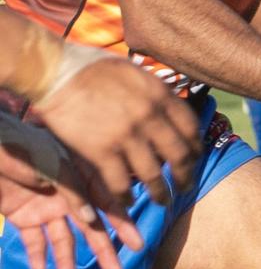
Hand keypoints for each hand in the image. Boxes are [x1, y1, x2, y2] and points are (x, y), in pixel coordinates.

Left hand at [0, 132, 142, 268]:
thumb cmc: (25, 147)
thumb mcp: (54, 165)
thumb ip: (73, 192)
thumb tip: (92, 220)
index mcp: (81, 176)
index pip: (107, 202)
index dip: (122, 224)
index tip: (137, 245)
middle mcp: (68, 195)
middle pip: (90, 226)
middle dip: (103, 250)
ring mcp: (47, 207)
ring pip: (63, 238)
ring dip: (67, 260)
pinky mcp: (24, 216)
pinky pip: (34, 240)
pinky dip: (37, 254)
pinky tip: (41, 268)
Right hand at [35, 56, 201, 203]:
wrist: (57, 74)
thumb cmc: (92, 67)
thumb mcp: (134, 71)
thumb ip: (153, 90)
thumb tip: (167, 104)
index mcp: (159, 94)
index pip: (191, 127)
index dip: (196, 146)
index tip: (195, 157)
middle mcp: (149, 117)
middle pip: (179, 155)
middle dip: (186, 176)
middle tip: (186, 186)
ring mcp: (126, 136)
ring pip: (154, 176)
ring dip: (162, 193)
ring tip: (164, 201)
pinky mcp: (102, 152)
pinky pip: (120, 184)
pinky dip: (126, 197)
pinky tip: (128, 201)